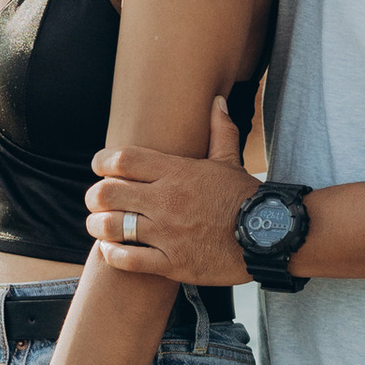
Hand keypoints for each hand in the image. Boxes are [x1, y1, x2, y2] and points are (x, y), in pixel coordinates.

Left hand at [86, 96, 254, 285]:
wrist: (269, 236)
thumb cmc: (245, 198)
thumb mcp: (230, 161)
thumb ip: (219, 130)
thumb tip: (218, 101)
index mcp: (176, 173)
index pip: (122, 160)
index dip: (102, 162)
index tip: (99, 167)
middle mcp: (167, 201)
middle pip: (108, 193)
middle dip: (95, 196)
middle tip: (96, 200)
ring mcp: (168, 234)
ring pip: (112, 227)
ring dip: (98, 225)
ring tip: (98, 225)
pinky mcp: (172, 263)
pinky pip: (127, 260)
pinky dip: (112, 255)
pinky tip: (111, 250)